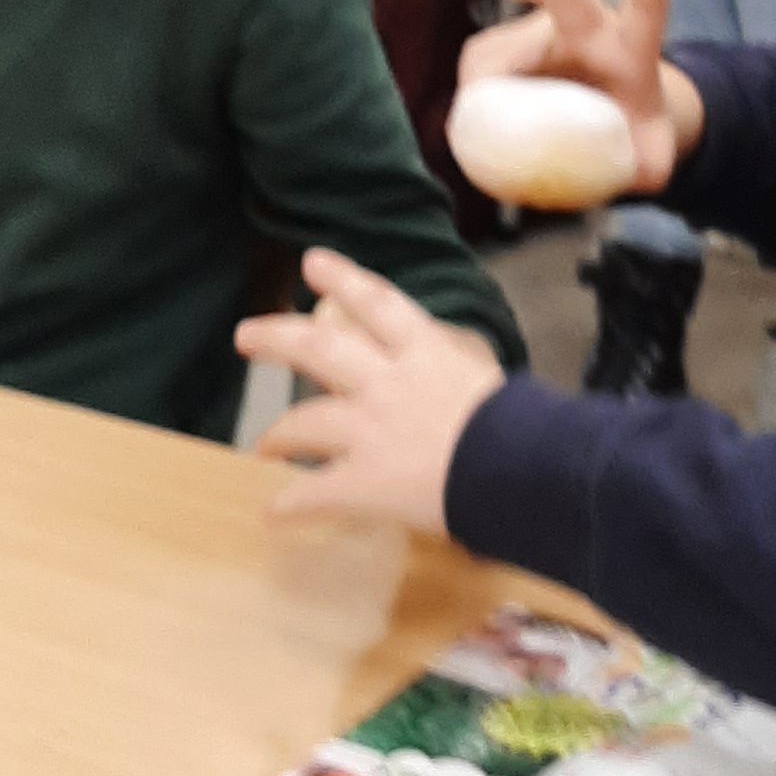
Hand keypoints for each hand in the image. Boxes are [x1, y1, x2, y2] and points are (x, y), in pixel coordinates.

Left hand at [236, 249, 503, 527]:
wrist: (526, 468)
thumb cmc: (528, 428)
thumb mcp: (491, 379)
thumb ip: (464, 373)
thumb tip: (463, 375)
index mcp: (425, 351)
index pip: (376, 302)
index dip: (342, 279)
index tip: (313, 262)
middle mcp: (388, 382)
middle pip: (319, 347)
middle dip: (277, 338)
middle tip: (246, 335)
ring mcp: (370, 430)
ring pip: (306, 421)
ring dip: (279, 433)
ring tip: (263, 444)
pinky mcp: (364, 481)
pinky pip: (315, 493)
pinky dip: (292, 504)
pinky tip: (273, 512)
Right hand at [454, 0, 698, 192]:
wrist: (600, 111)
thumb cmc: (631, 126)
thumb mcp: (651, 154)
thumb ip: (652, 165)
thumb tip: (637, 176)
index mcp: (631, 44)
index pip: (647, 9)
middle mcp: (587, 24)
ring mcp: (540, 31)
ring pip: (508, 41)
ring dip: (486, 76)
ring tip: (477, 123)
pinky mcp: (504, 46)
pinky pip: (477, 64)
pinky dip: (471, 94)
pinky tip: (467, 125)